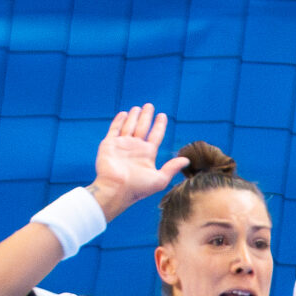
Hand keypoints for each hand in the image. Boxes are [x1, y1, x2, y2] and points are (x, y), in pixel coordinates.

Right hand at [88, 104, 187, 218]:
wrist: (116, 190)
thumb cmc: (138, 188)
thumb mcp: (160, 179)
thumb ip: (172, 168)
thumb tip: (187, 160)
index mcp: (147, 154)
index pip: (155, 135)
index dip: (159, 125)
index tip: (162, 115)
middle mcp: (135, 148)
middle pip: (143, 127)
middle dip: (146, 116)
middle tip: (150, 105)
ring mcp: (121, 145)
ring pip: (129, 126)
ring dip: (133, 116)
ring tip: (138, 107)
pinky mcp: (109, 144)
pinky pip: (114, 129)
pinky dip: (119, 121)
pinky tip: (124, 113)